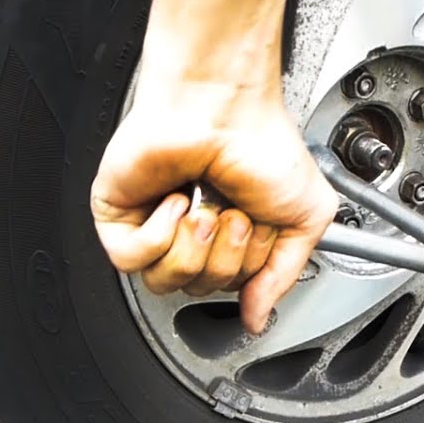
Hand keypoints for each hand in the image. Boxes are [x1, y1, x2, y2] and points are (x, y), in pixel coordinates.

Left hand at [90, 81, 338, 334]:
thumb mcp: (305, 218)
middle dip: (225, 253)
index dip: (249, 266)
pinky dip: (159, 232)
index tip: (259, 225)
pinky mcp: (118, 215)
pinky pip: (131, 260)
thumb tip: (258, 318)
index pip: (232, 288)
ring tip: (204, 205)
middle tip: (233, 210)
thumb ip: (283, 278)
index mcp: (229, 234)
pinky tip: (174, 200)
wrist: (223, 104)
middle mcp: (191, 232)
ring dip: (193, 244)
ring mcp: (152, 225)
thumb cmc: (261, 141)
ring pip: (164, 282)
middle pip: (200, 289)